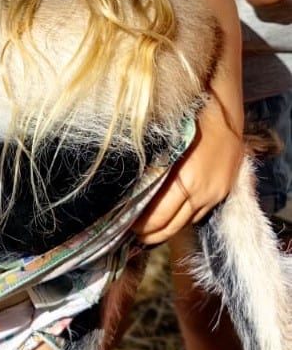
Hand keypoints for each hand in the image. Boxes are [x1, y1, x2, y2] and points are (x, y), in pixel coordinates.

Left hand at [131, 93, 243, 245]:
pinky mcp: (222, 193)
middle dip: (149, 234)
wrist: (225, 113)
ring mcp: (214, 195)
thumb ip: (151, 168)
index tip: (124, 226)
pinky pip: (198, 214)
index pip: (158, 216)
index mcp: (184, 181)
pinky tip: (169, 219)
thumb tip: (129, 187)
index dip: (140, 225)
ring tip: (146, 232)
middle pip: (171, 225)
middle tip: (131, 235)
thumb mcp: (164, 144)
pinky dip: (182, 219)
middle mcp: (201, 193)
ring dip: (166, 231)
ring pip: (185, 223)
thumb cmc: (188, 122)